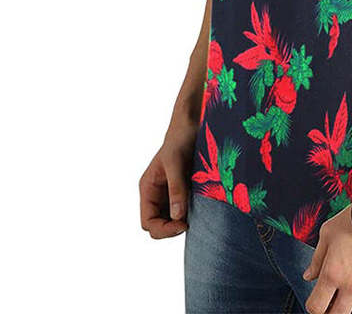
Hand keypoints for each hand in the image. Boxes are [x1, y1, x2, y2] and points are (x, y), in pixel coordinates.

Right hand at [139, 115, 196, 238]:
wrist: (194, 123)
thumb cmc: (180, 138)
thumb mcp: (175, 162)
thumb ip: (176, 188)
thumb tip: (177, 216)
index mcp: (148, 188)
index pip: (148, 222)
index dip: (163, 229)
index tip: (183, 224)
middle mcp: (157, 194)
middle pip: (159, 225)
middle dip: (172, 228)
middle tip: (191, 222)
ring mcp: (171, 193)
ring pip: (173, 220)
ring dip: (183, 221)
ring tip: (198, 215)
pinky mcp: (185, 190)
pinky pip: (186, 209)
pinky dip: (193, 213)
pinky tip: (203, 208)